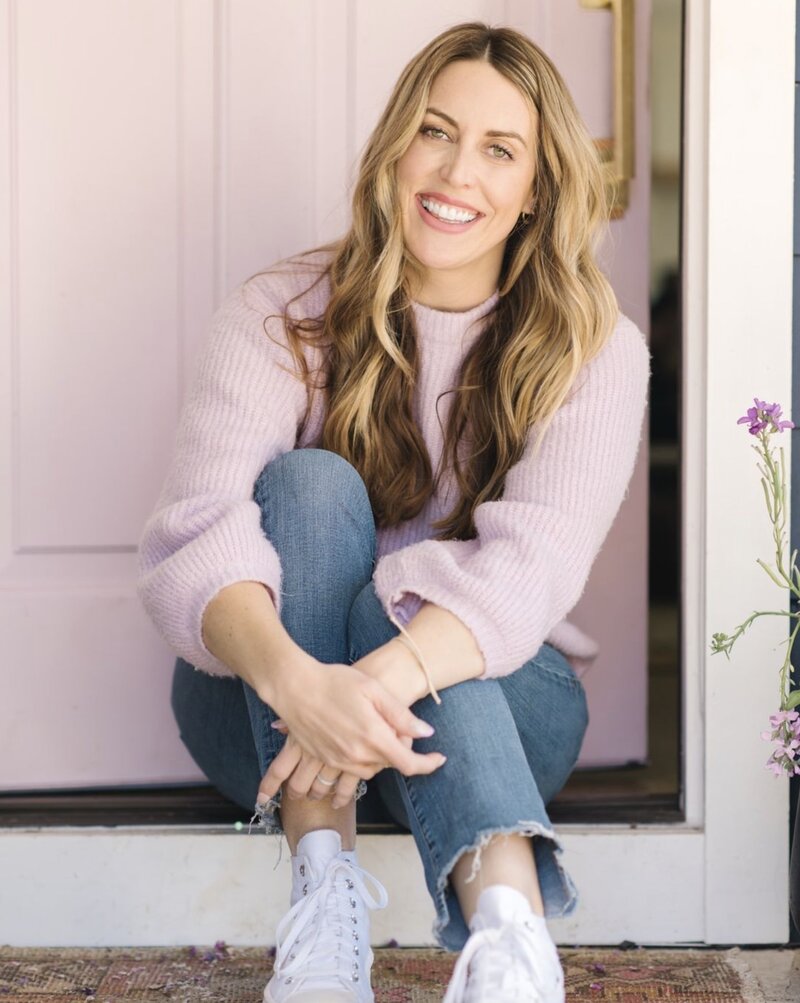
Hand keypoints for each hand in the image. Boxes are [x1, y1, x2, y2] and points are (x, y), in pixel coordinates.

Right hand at [258, 658, 444, 803]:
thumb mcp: (373, 690)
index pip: (408, 763)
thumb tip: (426, 732)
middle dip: (399, 754)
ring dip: (378, 761)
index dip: (428, 764)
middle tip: (399, 733)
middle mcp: (356, 754)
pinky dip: (358, 765)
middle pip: (389, 766)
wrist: (294, 687)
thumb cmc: (334, 682)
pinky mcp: (324, 759)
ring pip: (369, 772)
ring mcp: (338, 760)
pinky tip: (357, 748)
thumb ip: (400, 715)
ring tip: (378, 742)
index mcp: (373, 736)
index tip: (439, 759)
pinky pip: (347, 772)